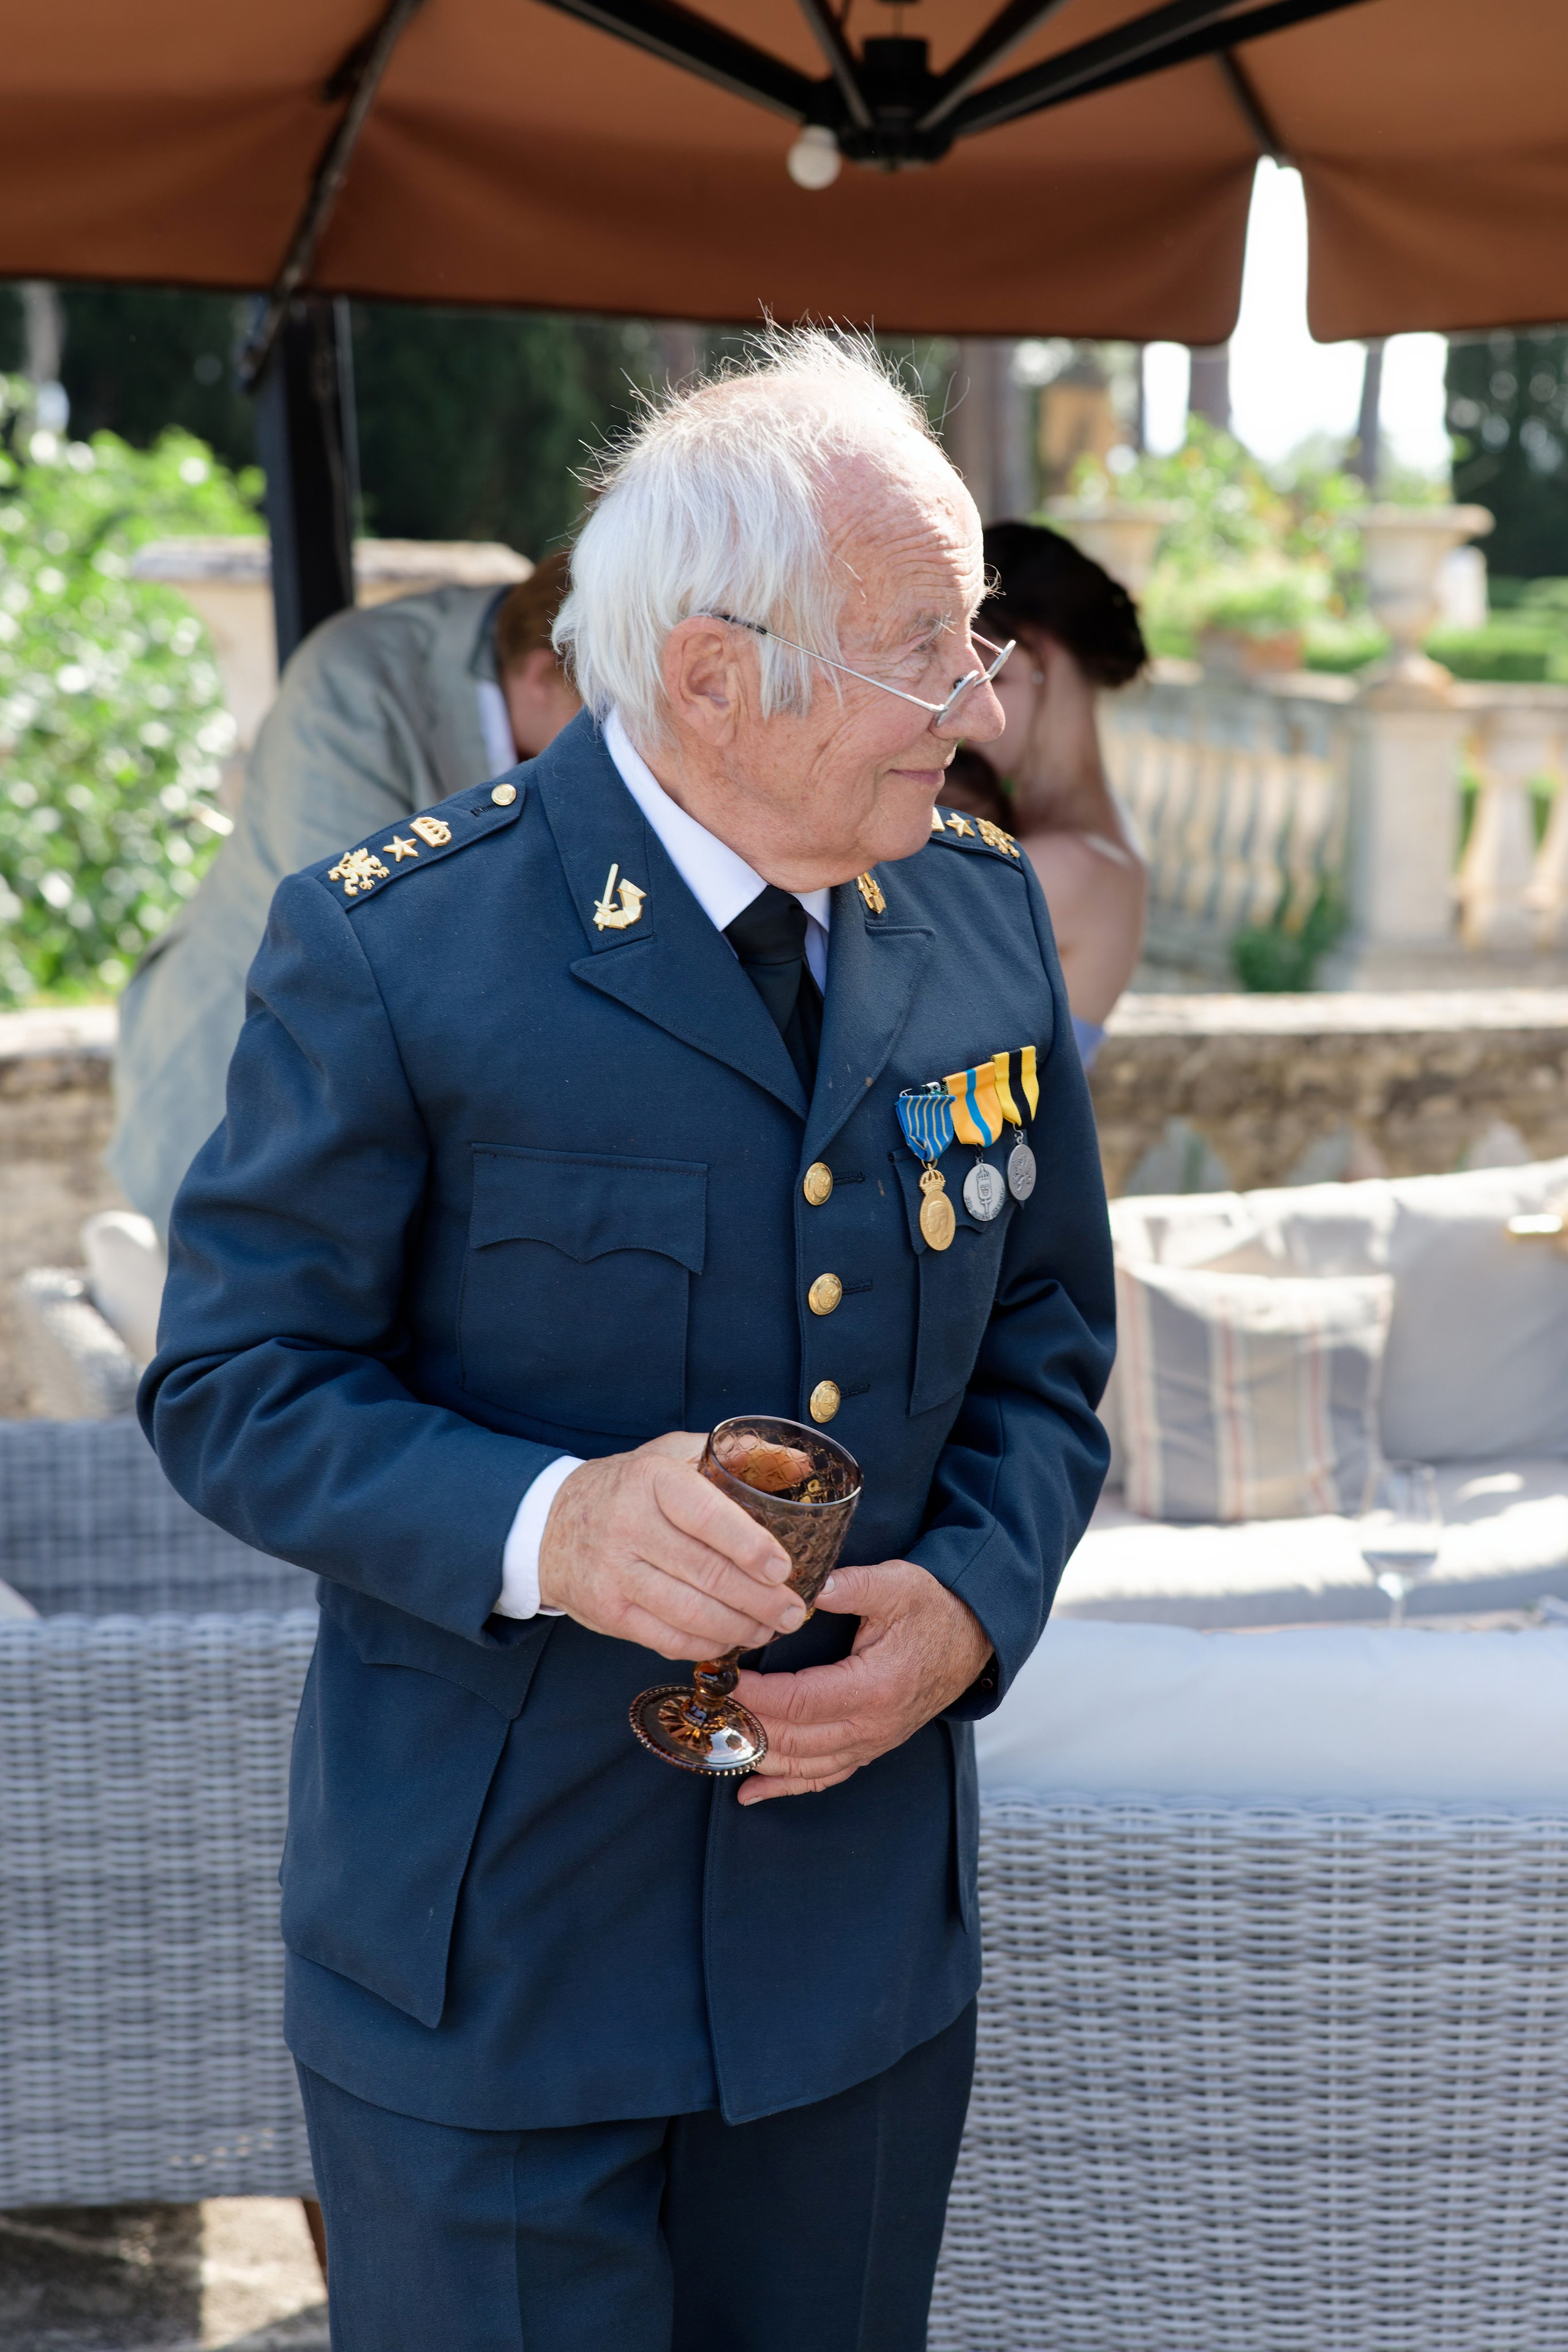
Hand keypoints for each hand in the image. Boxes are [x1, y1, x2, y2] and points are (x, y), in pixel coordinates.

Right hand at [538, 1433, 808, 1659]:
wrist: (548, 1524)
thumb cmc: (629, 1487)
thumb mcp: (674, 1453)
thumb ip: (739, 1454)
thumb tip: (803, 1465)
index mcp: (652, 1480)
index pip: (706, 1515)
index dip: (750, 1546)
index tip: (783, 1567)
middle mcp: (628, 1526)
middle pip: (706, 1572)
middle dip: (760, 1599)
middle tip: (793, 1611)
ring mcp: (614, 1573)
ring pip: (690, 1612)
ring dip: (740, 1627)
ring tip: (770, 1628)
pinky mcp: (608, 1612)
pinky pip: (667, 1638)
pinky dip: (707, 1645)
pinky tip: (732, 1639)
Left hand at [733, 1561, 991, 1806]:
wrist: (974, 1635)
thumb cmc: (933, 1608)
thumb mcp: (896, 1584)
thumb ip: (849, 1585)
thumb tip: (804, 1587)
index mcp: (873, 1688)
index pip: (799, 1702)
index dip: (756, 1696)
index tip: (722, 1679)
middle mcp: (871, 1727)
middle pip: (794, 1741)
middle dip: (746, 1725)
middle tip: (707, 1707)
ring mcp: (871, 1743)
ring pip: (804, 1766)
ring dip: (758, 1757)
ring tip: (716, 1742)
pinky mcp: (870, 1747)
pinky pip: (824, 1777)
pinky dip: (786, 1787)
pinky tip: (751, 1791)